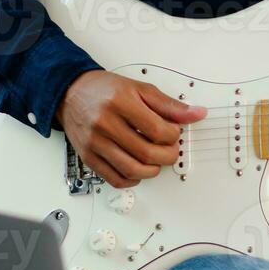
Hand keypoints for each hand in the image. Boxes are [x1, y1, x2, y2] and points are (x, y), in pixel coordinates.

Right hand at [55, 70, 206, 187]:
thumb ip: (169, 105)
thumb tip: (196, 114)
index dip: (172, 136)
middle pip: (146, 153)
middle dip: (167, 156)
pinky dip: (132, 180)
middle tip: (170, 150)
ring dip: (152, 170)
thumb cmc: (105, 90)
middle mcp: (105, 124)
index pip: (156, 130)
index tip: (174, 133)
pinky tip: (138, 169)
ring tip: (156, 160)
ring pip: (132, 170)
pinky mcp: (88, 157)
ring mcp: (95, 143)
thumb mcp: (140, 89)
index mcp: (120, 103)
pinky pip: (114, 179)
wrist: (71, 92)